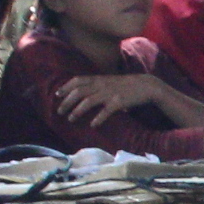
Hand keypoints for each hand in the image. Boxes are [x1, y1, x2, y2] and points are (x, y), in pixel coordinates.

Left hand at [51, 72, 166, 119]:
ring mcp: (110, 93)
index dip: (66, 87)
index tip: (57, 95)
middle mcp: (102, 84)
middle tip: (60, 111)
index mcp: (99, 79)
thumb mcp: (109, 81)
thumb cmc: (126, 85)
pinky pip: (105, 111)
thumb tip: (83, 91)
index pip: (77, 80)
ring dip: (77, 110)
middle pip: (79, 92)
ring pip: (88, 100)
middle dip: (67, 102)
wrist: (146, 85)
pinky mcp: (119, 102)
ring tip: (71, 118)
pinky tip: (93, 125)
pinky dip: (98, 118)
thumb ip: (97, 84)